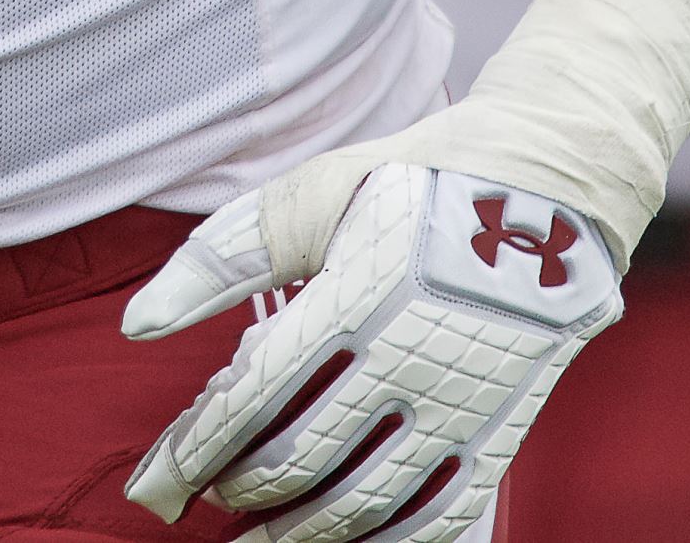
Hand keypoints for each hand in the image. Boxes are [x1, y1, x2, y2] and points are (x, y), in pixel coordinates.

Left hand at [122, 136, 620, 540]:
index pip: (254, 398)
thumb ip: (221, 257)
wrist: (550, 187)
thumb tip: (139, 321)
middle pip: (302, 460)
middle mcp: (410, 359)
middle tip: (207, 498)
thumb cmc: (415, 182)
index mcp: (356, 297)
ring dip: (301, 531)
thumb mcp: (312, 195)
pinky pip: (443, 516)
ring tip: (260, 539)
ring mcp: (462, 403)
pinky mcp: (502, 430)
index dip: (197, 448)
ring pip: (367, 501)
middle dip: (241, 489)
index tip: (158, 478)